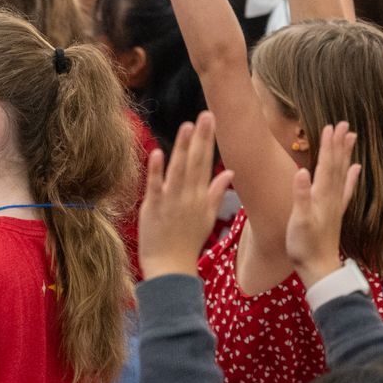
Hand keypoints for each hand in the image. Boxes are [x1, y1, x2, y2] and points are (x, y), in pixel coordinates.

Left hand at [137, 113, 233, 277]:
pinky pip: (155, 186)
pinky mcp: (153, 208)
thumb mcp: (207, 216)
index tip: (210, 118)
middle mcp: (188, 196)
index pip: (206, 163)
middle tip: (206, 114)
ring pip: (178, 170)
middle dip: (201, 138)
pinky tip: (157, 152)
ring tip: (187, 127)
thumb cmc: (187, 241)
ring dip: (183, 148)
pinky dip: (156, 170)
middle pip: (196, 162)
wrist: (171, 267)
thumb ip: (216, 192)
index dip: (208, 140)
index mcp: (201, 196)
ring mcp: (171, 201)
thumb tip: (229, 172)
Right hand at [285, 123, 361, 283]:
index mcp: (322, 196)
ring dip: (346, 155)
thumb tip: (301, 171)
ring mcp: (335, 205)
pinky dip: (352, 178)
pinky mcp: (336, 214)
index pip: (326, 165)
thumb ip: (300, 195)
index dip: (328, 146)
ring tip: (351, 138)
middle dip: (339, 145)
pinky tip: (356, 169)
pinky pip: (346, 191)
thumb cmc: (305, 245)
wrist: (319, 268)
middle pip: (337, 166)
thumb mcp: (299, 220)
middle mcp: (331, 197)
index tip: (331, 126)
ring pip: (342, 174)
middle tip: (344, 124)